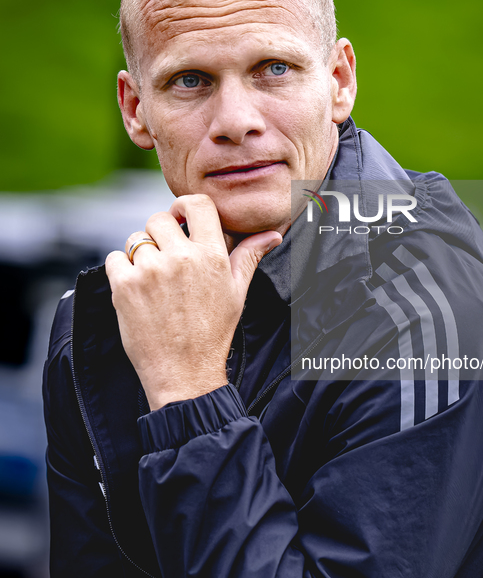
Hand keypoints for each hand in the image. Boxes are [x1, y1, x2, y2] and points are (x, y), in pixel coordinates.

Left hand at [105, 194, 280, 409]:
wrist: (185, 373)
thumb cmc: (213, 333)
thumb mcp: (237, 292)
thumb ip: (250, 256)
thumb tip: (273, 234)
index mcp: (211, 255)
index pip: (196, 204)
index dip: (184, 206)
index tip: (180, 218)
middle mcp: (181, 258)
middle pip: (159, 219)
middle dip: (160, 235)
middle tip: (166, 259)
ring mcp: (150, 270)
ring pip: (136, 239)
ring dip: (140, 255)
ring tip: (153, 282)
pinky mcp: (124, 285)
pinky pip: (114, 258)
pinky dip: (120, 270)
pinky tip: (137, 290)